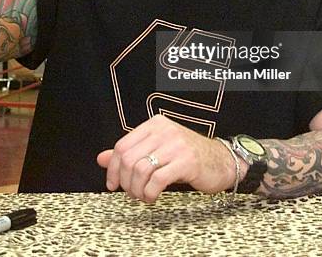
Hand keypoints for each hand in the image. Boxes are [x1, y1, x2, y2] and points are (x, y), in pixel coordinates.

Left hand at [97, 115, 239, 202]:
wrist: (221, 161)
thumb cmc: (187, 156)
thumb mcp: (156, 150)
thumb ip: (130, 154)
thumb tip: (101, 158)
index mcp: (154, 125)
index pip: (122, 145)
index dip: (112, 168)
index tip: (112, 183)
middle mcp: (163, 131)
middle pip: (129, 158)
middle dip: (125, 181)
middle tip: (130, 193)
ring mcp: (175, 145)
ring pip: (141, 169)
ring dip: (137, 189)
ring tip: (142, 196)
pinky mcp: (186, 161)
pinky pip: (157, 179)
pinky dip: (150, 192)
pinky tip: (152, 197)